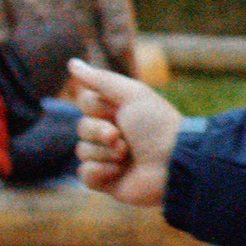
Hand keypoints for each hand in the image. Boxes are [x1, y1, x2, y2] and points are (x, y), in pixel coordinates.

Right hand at [68, 59, 182, 210]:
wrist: (174, 163)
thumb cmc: (156, 125)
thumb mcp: (131, 94)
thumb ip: (100, 79)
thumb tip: (71, 63)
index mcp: (118, 111)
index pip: (85, 103)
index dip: (97, 108)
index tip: (118, 110)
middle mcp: (112, 134)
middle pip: (81, 127)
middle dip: (100, 132)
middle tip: (121, 138)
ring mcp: (109, 158)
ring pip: (82, 151)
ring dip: (104, 153)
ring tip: (127, 157)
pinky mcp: (107, 181)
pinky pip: (85, 174)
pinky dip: (100, 172)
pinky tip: (119, 172)